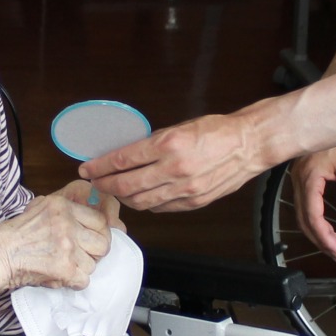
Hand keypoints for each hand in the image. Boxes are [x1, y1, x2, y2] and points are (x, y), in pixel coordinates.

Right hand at [0, 186, 111, 294]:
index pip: (100, 222)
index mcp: (63, 206)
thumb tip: (86, 219)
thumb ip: (63, 211)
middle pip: (103, 244)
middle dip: (94, 254)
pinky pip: (84, 280)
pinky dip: (73, 283)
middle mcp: (68, 224)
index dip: (98, 235)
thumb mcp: (38, 208)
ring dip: (81, 270)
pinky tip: (60, 278)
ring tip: (63, 267)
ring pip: (93, 265)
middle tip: (81, 258)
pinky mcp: (64, 268)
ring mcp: (67, 247)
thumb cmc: (13, 235)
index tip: (90, 243)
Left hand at [83, 110, 269, 212]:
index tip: (87, 168)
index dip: (100, 166)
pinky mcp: (193, 202)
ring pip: (141, 201)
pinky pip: (160, 207)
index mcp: (169, 145)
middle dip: (105, 184)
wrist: (248, 145)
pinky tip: (139, 196)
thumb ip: (153, 143)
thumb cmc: (216, 131)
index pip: (123, 160)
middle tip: (94, 182)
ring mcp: (185, 190)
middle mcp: (174, 169)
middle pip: (127, 184)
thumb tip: (127, 155)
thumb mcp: (179, 128)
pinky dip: (145, 203)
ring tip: (114, 190)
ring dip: (123, 197)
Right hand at [294, 138, 335, 260]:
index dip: (324, 239)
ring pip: (304, 212)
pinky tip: (327, 224)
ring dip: (319, 230)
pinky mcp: (303, 174)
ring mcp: (299, 177)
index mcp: (309, 179)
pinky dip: (316, 217)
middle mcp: (299, 180)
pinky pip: (305, 202)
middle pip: (305, 220)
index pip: (313, 218)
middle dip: (322, 240)